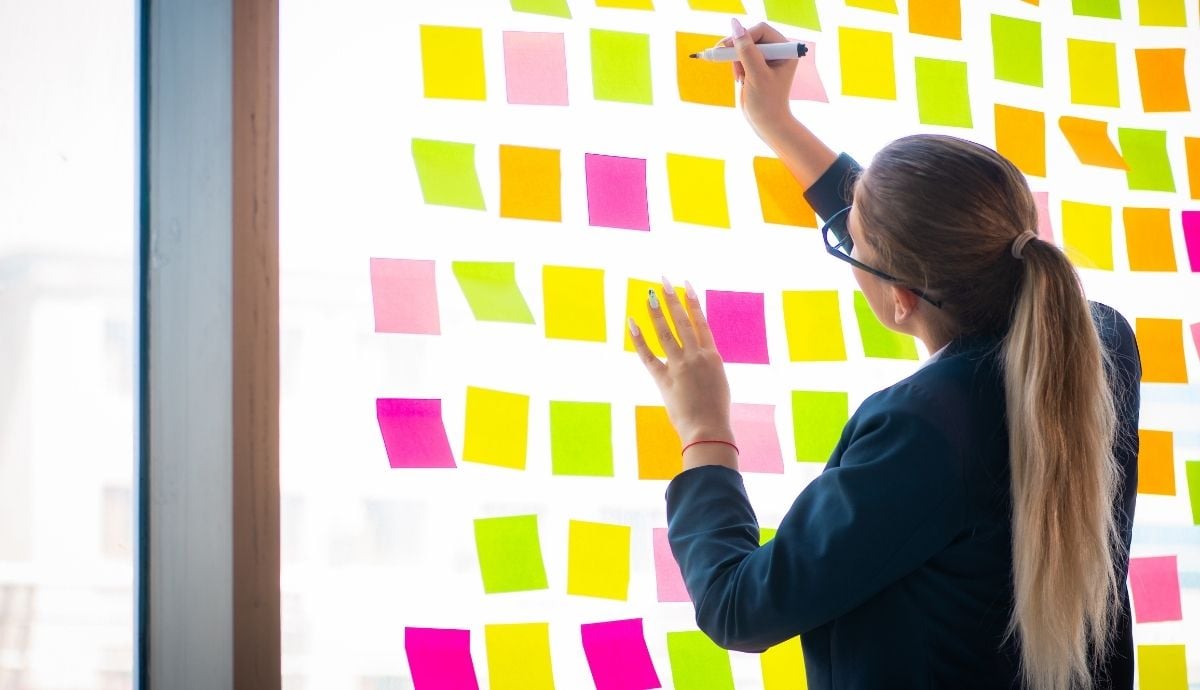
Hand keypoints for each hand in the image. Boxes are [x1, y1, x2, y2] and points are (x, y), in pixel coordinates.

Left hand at [628, 278, 732, 447]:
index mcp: (713, 357)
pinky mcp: (664, 379)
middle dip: (673, 300)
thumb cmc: (716, 411)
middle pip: (683, 321)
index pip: (701, 322)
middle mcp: (696, 357)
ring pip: (666, 333)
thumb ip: (707, 366)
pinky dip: (638, 339)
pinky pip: (648, 355)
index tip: (686, 286)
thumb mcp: (717, 383)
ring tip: (649, 294)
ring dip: (656, 312)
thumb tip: (697, 357)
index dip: (693, 303)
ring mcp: (680, 366)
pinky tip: (631, 322)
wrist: (709, 429)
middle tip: (665, 281)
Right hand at [719, 19, 801, 147]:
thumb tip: (735, 25)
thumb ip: (746, 51)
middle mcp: (777, 50)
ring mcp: (765, 57)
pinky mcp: (755, 65)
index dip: (743, 36)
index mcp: (785, 49)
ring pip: (742, 46)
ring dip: (735, 59)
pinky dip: (735, 65)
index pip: (761, 30)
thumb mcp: (756, 75)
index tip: (728, 48)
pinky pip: (740, 56)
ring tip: (739, 77)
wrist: (766, 122)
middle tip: (722, 56)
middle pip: (750, 36)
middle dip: (737, 49)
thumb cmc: (767, 102)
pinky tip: (740, 79)